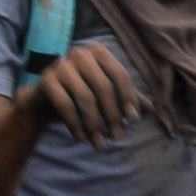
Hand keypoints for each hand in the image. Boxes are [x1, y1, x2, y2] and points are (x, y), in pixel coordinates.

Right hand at [28, 39, 145, 144]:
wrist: (43, 100)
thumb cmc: (79, 94)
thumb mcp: (105, 95)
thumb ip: (127, 98)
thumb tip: (153, 110)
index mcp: (98, 52)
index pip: (120, 74)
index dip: (128, 98)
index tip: (132, 120)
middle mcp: (80, 53)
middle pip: (103, 87)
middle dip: (112, 116)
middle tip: (117, 137)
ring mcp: (61, 64)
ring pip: (85, 97)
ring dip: (95, 124)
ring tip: (100, 143)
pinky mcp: (46, 79)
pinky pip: (65, 105)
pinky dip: (75, 124)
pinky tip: (82, 138)